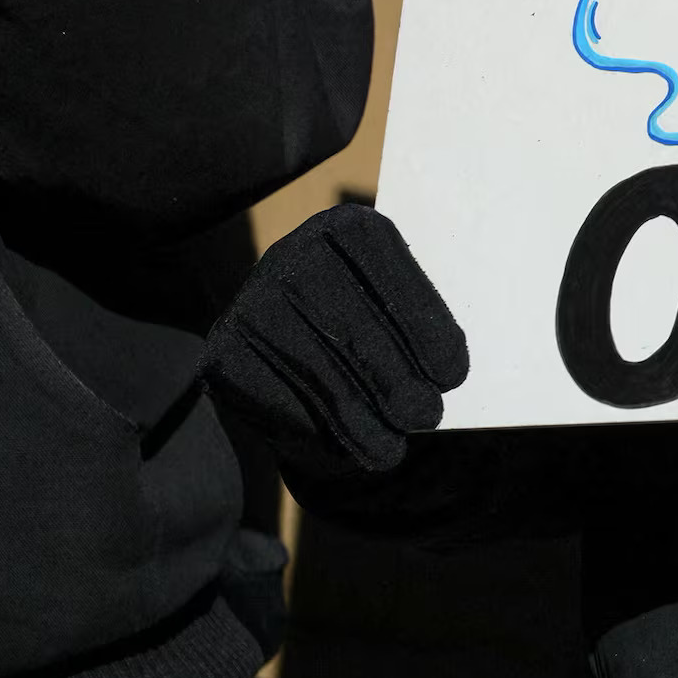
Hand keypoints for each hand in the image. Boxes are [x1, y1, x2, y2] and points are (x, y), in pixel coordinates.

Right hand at [201, 204, 468, 479]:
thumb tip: (447, 371)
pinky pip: (281, 400)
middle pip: (351, 325)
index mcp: (346, 229)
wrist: (293, 356)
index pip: (385, 272)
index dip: (423, 325)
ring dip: (364, 419)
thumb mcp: (399, 311)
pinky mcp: (224, 355)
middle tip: (428, 418)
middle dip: (396, 380)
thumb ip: (419, 325)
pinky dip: (322, 433)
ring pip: (319, 371)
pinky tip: (352, 445)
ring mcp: (251, 304)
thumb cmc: (371, 330)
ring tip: (395, 447)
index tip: (454, 376)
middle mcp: (291, 256)